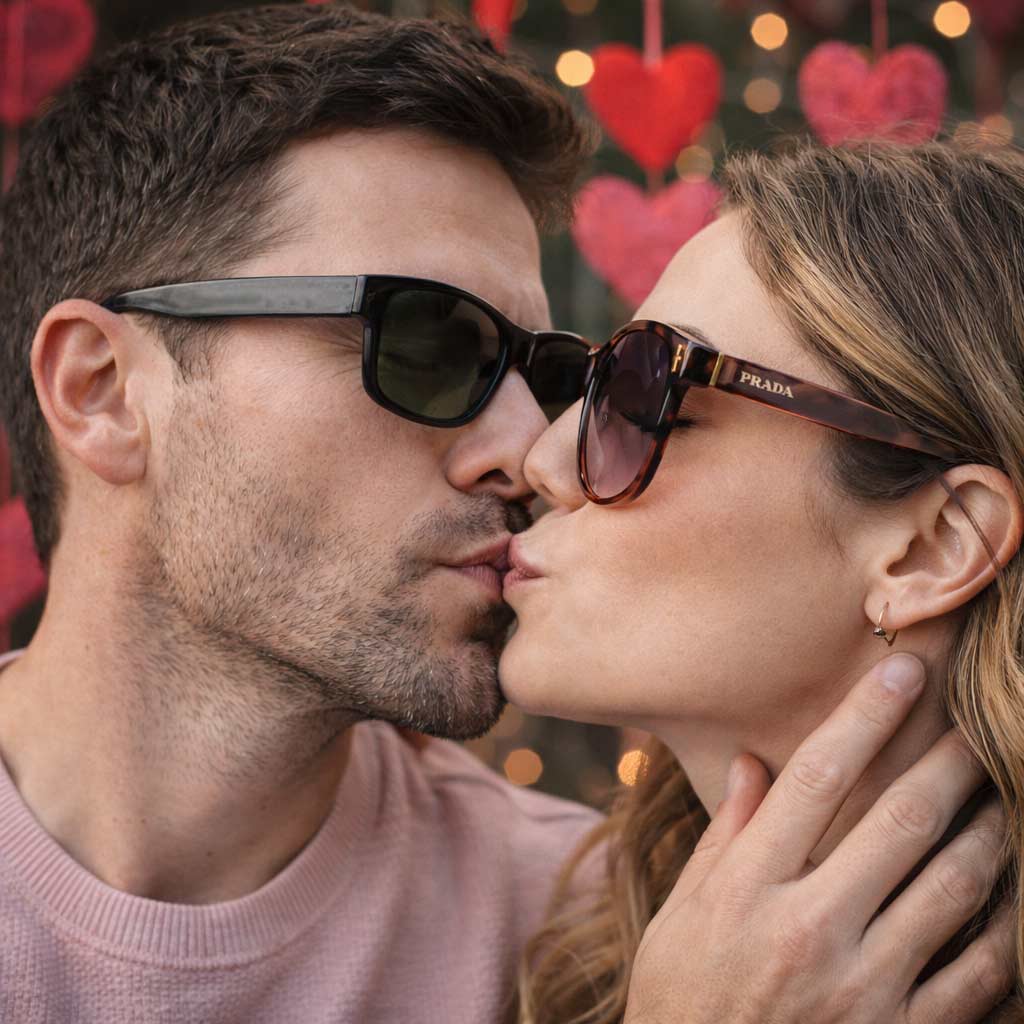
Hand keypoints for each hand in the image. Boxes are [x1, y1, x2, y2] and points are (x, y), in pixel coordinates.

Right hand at [623, 654, 1014, 1023]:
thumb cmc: (684, 997)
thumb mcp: (683, 914)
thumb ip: (725, 836)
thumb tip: (751, 762)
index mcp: (748, 888)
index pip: (815, 780)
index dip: (864, 717)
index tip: (901, 670)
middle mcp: (808, 929)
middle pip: (899, 822)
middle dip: (949, 762)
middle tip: (980, 721)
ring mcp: (862, 989)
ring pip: (952, 889)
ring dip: (989, 832)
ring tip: (1006, 795)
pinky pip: (978, 975)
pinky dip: (1005, 927)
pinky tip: (1012, 892)